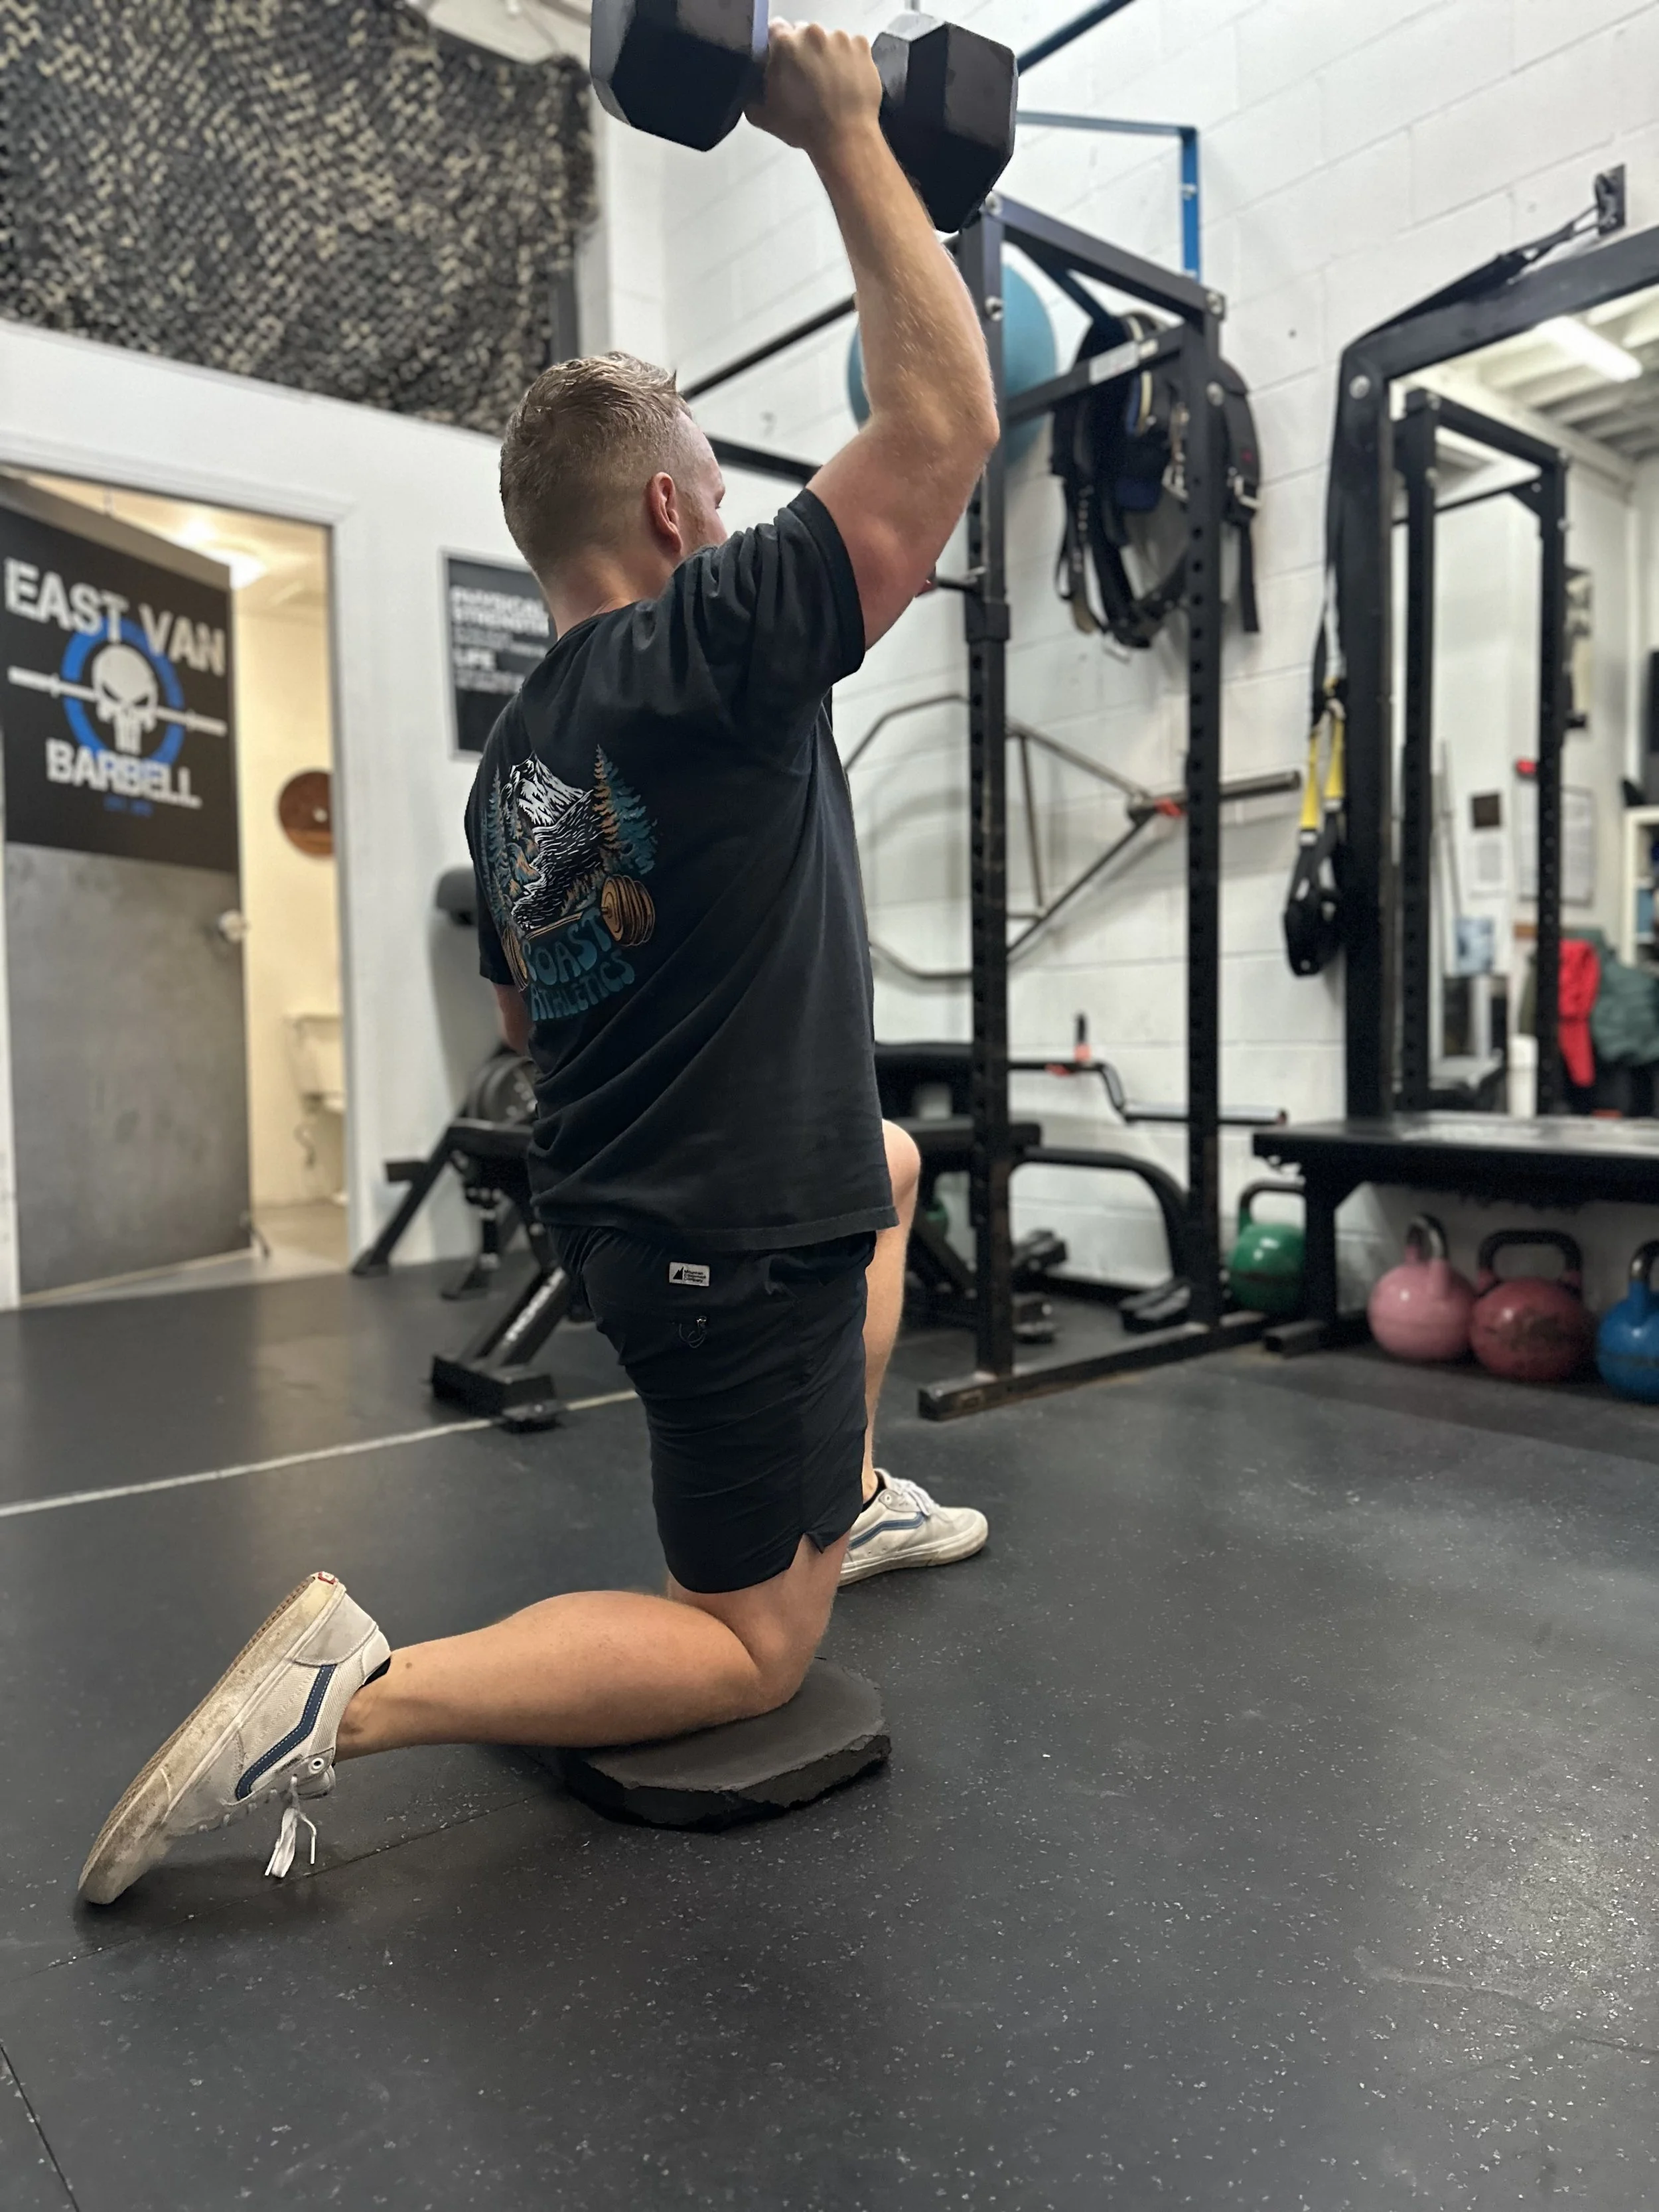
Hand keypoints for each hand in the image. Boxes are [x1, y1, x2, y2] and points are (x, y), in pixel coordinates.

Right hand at [746, 22, 881, 155]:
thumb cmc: (807, 128)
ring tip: (829, 83)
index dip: (778, 46)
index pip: (776, 29)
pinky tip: (845, 81)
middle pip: (803, 32)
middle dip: (804, 50)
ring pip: (829, 39)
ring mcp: (839, 38)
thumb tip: (749, 96)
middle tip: (807, 78)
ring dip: (827, 54)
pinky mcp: (861, 46)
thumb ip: (752, 99)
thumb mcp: (767, 117)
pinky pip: (851, 46)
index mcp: (785, 44)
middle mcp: (812, 33)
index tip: (784, 60)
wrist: (844, 138)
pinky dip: (848, 59)